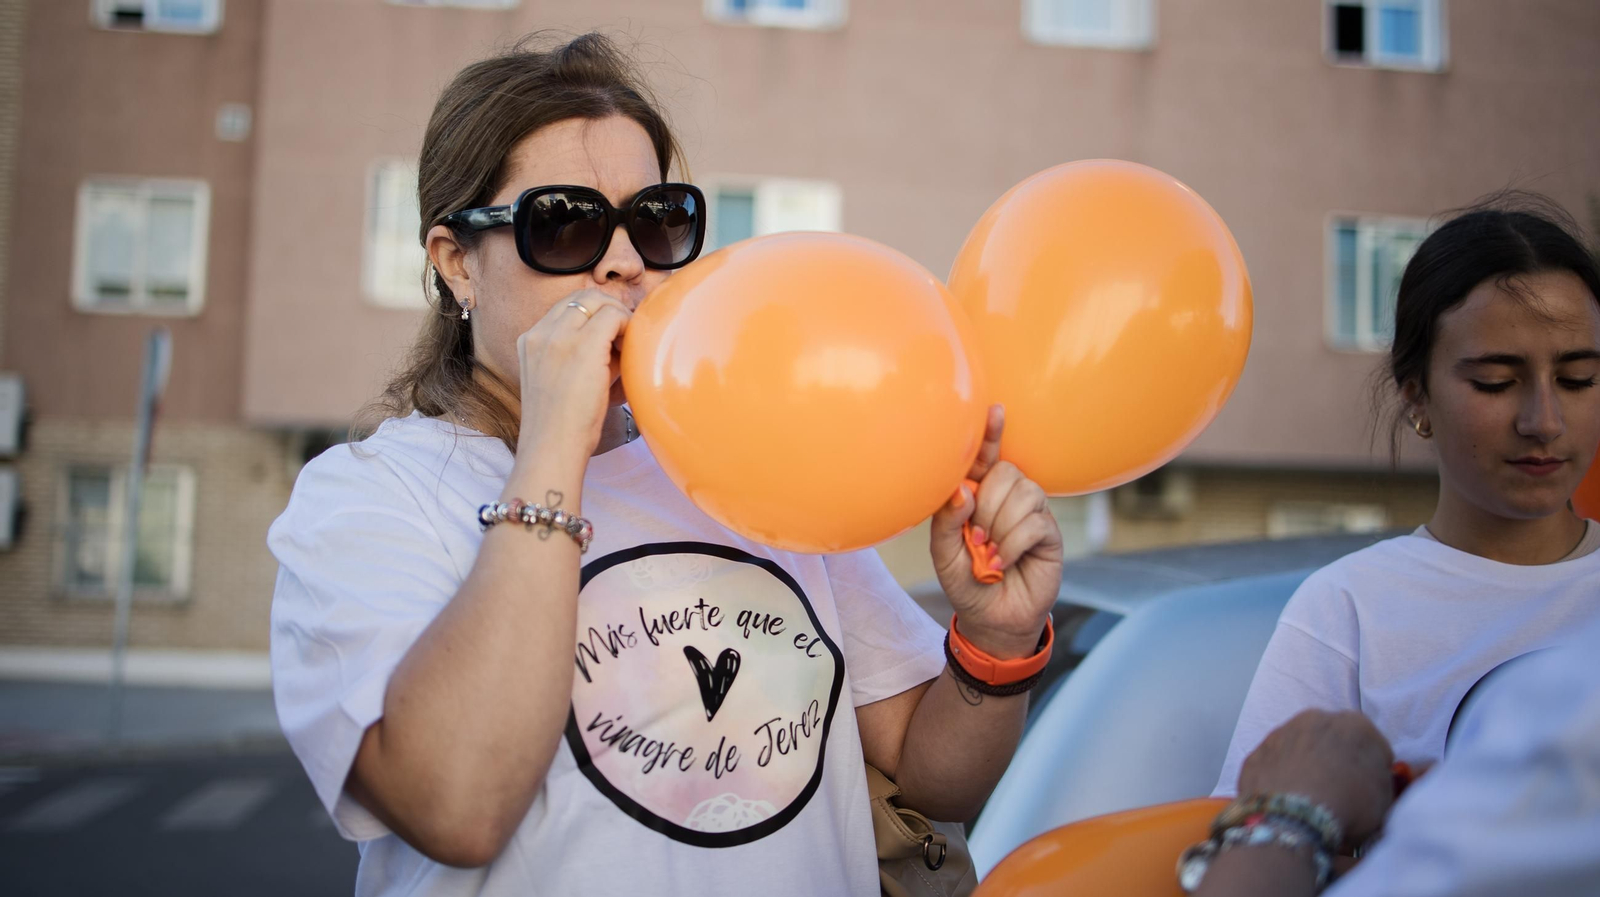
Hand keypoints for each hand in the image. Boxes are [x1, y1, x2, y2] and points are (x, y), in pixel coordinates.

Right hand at [512, 288, 630, 468]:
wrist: (552, 449)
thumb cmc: (561, 427)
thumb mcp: (558, 382)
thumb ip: (578, 356)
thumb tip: (615, 343)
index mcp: (530, 341)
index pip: (566, 307)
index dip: (594, 315)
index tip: (609, 337)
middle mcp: (540, 333)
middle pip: (583, 297)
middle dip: (608, 309)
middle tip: (623, 335)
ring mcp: (559, 337)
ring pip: (599, 301)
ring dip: (618, 318)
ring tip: (625, 346)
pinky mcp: (582, 347)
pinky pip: (614, 316)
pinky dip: (627, 327)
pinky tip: (629, 350)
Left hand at [929, 406, 1062, 658]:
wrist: (992, 620)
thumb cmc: (966, 581)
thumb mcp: (944, 554)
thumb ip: (947, 521)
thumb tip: (964, 490)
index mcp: (979, 495)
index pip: (985, 458)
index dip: (990, 434)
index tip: (994, 410)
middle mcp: (1007, 498)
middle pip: (1007, 472)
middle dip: (988, 506)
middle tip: (977, 538)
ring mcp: (1031, 513)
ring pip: (1025, 493)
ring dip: (1001, 527)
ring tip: (988, 553)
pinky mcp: (1048, 535)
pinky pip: (1034, 523)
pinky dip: (1012, 545)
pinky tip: (1002, 564)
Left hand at [1238, 710, 1394, 846]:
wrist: (1292, 817)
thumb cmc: (1348, 807)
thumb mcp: (1383, 799)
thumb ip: (1380, 781)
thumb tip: (1371, 781)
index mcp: (1356, 725)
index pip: (1368, 743)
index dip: (1368, 767)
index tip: (1365, 786)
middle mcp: (1316, 718)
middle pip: (1329, 739)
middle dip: (1332, 759)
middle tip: (1334, 791)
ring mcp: (1279, 733)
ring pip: (1296, 748)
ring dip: (1301, 765)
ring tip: (1307, 799)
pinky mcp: (1255, 753)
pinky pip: (1271, 766)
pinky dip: (1277, 779)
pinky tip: (1283, 801)